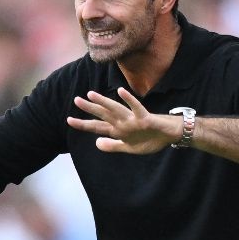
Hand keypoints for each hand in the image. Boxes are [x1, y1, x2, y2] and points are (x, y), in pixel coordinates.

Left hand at [66, 87, 180, 153]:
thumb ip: (113, 146)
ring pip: (116, 109)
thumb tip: (96, 143)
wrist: (169, 135)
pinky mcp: (145, 118)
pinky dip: (129, 100)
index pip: (97, 127)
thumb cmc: (151, 138)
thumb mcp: (129, 148)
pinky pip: (136, 108)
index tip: (68, 120)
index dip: (84, 124)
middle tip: (75, 100)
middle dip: (90, 109)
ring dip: (104, 102)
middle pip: (103, 115)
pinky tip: (121, 91)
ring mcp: (133, 119)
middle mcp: (123, 122)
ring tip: (91, 94)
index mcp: (118, 130)